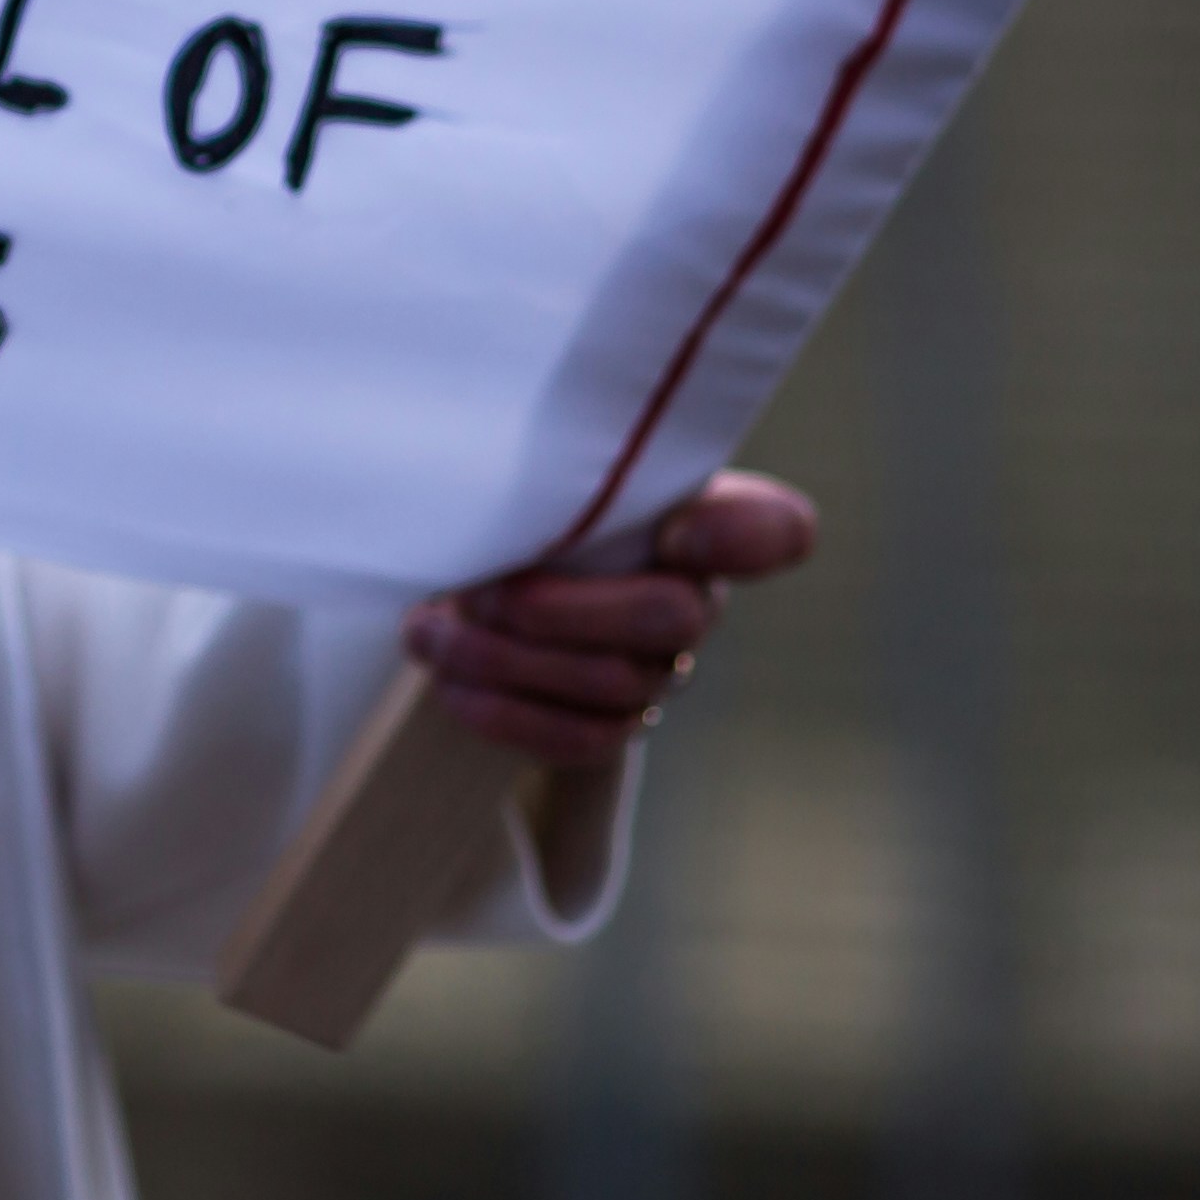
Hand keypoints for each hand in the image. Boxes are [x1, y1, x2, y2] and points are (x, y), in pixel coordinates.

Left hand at [403, 470, 820, 773]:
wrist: (481, 582)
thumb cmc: (510, 504)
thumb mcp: (529, 470)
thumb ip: (547, 461)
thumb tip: (490, 468)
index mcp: (694, 514)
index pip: (773, 529)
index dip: (739, 537)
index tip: (676, 532)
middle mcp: (697, 596)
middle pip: (672, 617)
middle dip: (559, 610)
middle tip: (473, 592)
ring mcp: (662, 666)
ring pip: (615, 683)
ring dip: (505, 660)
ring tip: (427, 631)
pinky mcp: (618, 721)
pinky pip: (583, 738)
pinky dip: (507, 714)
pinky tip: (450, 685)